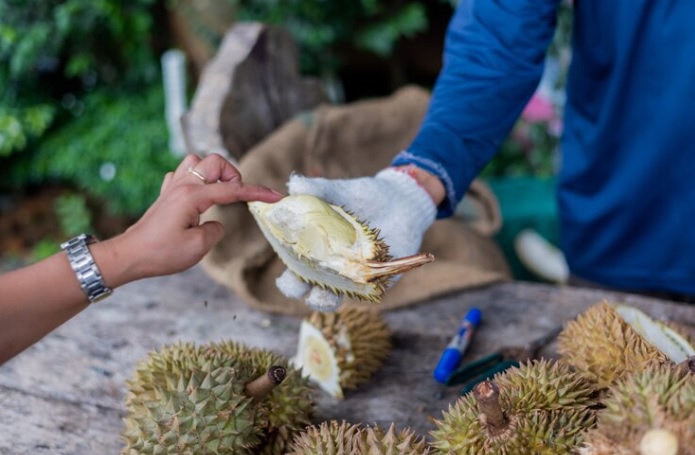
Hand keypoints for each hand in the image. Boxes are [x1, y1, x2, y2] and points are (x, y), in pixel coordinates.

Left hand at [106, 153, 282, 284]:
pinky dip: (195, 179)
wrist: (130, 255)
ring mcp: (171, 188)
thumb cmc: (161, 253)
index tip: (275, 196)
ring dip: (212, 172)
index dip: (257, 192)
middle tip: (236, 196)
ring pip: (196, 162)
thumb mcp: (198, 247)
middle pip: (214, 162)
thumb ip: (216, 230)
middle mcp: (182, 186)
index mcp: (193, 197)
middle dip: (232, 175)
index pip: (232, 190)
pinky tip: (197, 196)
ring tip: (218, 192)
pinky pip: (182, 174)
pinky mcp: (165, 195)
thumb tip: (216, 223)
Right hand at [275, 168, 436, 311]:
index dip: (287, 281)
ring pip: (333, 300)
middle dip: (301, 292)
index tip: (286, 274)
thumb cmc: (362, 197)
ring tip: (327, 293)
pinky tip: (362, 276)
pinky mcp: (377, 281)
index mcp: (312, 252)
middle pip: (308, 293)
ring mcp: (352, 278)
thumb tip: (293, 185)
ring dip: (326, 300)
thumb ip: (318, 189)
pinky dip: (361, 288)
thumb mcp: (339, 190)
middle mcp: (329, 270)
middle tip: (303, 286)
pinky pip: (366, 292)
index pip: (293, 275)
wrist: (400, 201)